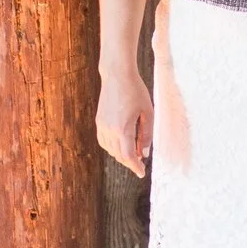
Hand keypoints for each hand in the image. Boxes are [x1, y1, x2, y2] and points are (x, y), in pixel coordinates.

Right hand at [96, 61, 153, 175]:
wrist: (117, 75)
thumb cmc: (135, 91)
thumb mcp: (147, 112)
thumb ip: (146, 134)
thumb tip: (144, 153)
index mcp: (122, 129)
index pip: (129, 156)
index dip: (135, 167)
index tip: (141, 173)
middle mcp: (109, 130)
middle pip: (119, 155)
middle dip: (130, 162)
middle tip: (141, 162)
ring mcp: (102, 126)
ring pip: (110, 150)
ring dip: (121, 155)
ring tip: (133, 153)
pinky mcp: (99, 121)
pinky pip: (104, 141)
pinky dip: (112, 147)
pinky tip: (121, 144)